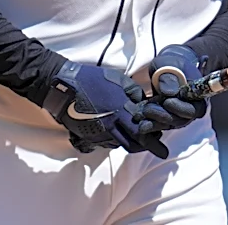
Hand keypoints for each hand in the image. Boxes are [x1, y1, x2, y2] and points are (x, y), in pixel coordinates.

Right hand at [42, 61, 167, 158]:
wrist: (64, 87)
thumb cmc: (91, 79)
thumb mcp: (117, 78)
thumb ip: (133, 91)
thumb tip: (143, 102)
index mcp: (120, 112)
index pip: (142, 134)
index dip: (154, 143)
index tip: (163, 149)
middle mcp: (111, 127)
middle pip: (134, 145)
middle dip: (145, 147)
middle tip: (153, 145)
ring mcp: (100, 133)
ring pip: (121, 144)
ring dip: (130, 141)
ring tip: (134, 133)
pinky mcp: (90, 136)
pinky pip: (107, 142)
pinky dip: (116, 138)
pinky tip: (116, 129)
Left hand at [136, 45, 207, 133]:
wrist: (167, 68)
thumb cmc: (171, 64)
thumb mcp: (169, 66)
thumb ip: (169, 78)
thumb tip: (169, 92)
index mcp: (197, 95)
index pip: (193, 108)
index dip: (181, 108)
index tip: (167, 102)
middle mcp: (191, 109)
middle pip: (181, 119)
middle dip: (163, 116)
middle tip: (147, 110)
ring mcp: (179, 115)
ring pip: (169, 124)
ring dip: (154, 122)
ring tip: (139, 117)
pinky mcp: (168, 118)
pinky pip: (161, 124)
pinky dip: (150, 123)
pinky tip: (139, 123)